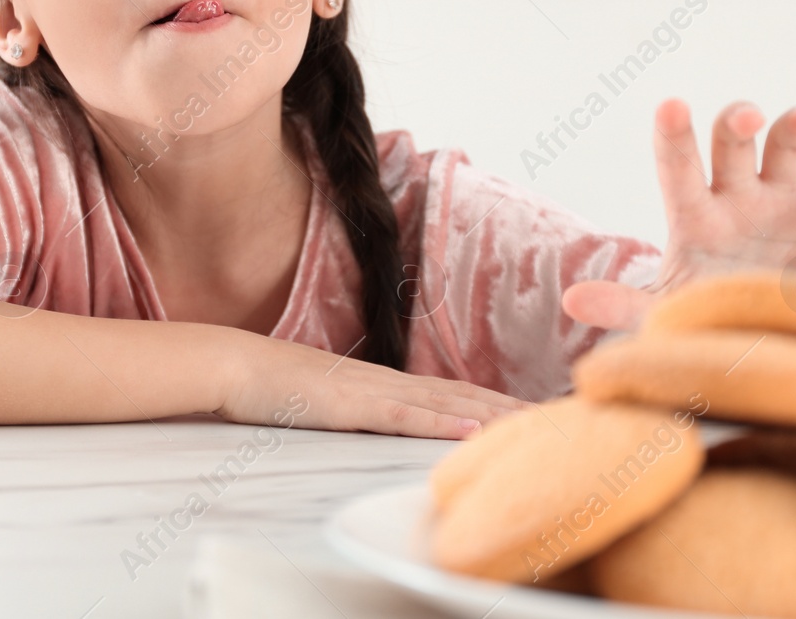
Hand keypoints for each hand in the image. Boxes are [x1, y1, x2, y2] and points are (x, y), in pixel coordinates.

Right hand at [215, 329, 526, 439]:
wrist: (236, 365)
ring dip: (492, 415)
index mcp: (385, 382)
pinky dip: (441, 423)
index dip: (496, 401)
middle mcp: (388, 382)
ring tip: (534, 425)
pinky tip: (471, 429)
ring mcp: (372, 392)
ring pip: (445, 403)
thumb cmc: (274, 385)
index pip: (454, 392)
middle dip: (511, 408)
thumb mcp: (329, 401)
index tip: (536, 412)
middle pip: (463, 394)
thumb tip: (387, 422)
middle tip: (559, 419)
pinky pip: (404, 416)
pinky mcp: (352, 407)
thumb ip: (361, 410)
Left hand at [562, 99, 795, 332]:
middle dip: (735, 123)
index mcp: (691, 214)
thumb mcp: (659, 317)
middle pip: (732, 142)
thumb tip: (570, 300)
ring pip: (786, 146)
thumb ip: (620, 306)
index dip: (673, 135)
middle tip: (742, 118)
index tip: (671, 103)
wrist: (746, 342)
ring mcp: (777, 203)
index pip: (676, 165)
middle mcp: (733, 197)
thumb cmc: (696, 320)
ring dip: (794, 126)